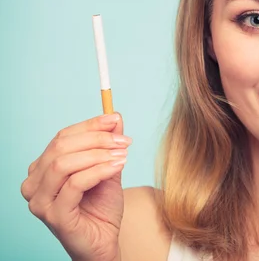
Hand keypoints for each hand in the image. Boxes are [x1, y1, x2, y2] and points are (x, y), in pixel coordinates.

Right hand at [21, 114, 130, 260]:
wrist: (104, 242)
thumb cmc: (101, 208)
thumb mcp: (108, 169)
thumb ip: (108, 145)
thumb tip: (116, 116)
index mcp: (42, 169)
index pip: (62, 137)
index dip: (90, 125)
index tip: (115, 118)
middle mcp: (34, 183)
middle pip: (61, 146)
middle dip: (97, 138)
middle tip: (124, 140)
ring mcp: (40, 200)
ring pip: (64, 163)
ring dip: (98, 154)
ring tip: (123, 154)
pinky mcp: (53, 215)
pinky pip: (75, 184)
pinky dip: (99, 170)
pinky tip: (118, 166)